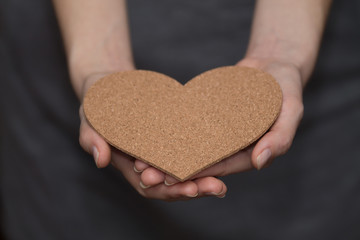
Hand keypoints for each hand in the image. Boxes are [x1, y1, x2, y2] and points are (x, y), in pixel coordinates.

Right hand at [78, 73, 226, 200]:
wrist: (110, 85)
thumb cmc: (97, 104)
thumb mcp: (90, 119)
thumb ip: (92, 139)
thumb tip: (100, 160)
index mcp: (130, 166)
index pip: (151, 187)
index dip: (170, 190)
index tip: (190, 189)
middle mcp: (149, 163)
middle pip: (173, 183)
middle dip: (195, 188)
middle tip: (217, 188)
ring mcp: (162, 150)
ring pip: (184, 170)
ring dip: (204, 177)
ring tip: (223, 180)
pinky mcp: (172, 135)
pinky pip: (189, 148)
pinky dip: (203, 155)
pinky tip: (221, 153)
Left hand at [137, 57, 303, 187]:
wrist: (273, 64)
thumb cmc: (286, 86)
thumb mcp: (291, 110)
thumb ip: (279, 138)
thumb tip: (259, 163)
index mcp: (250, 152)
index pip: (221, 167)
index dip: (197, 174)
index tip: (173, 179)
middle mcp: (231, 145)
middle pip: (201, 160)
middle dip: (176, 167)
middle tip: (148, 172)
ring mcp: (219, 130)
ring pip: (191, 144)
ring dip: (168, 151)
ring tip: (142, 156)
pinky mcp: (209, 115)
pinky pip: (190, 123)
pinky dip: (173, 128)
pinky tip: (152, 130)